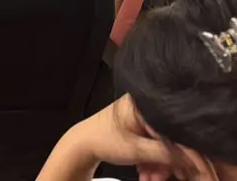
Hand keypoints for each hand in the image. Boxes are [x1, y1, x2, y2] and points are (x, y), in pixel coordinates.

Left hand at [68, 96, 182, 175]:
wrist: (82, 145)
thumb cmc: (103, 141)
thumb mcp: (137, 150)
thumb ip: (166, 153)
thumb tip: (195, 160)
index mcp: (145, 103)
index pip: (176, 128)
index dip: (186, 151)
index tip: (190, 169)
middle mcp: (146, 106)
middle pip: (172, 138)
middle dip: (170, 162)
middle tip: (169, 178)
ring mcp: (143, 117)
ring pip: (164, 144)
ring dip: (161, 165)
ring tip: (150, 178)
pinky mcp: (140, 127)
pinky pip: (155, 145)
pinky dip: (154, 161)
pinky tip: (146, 173)